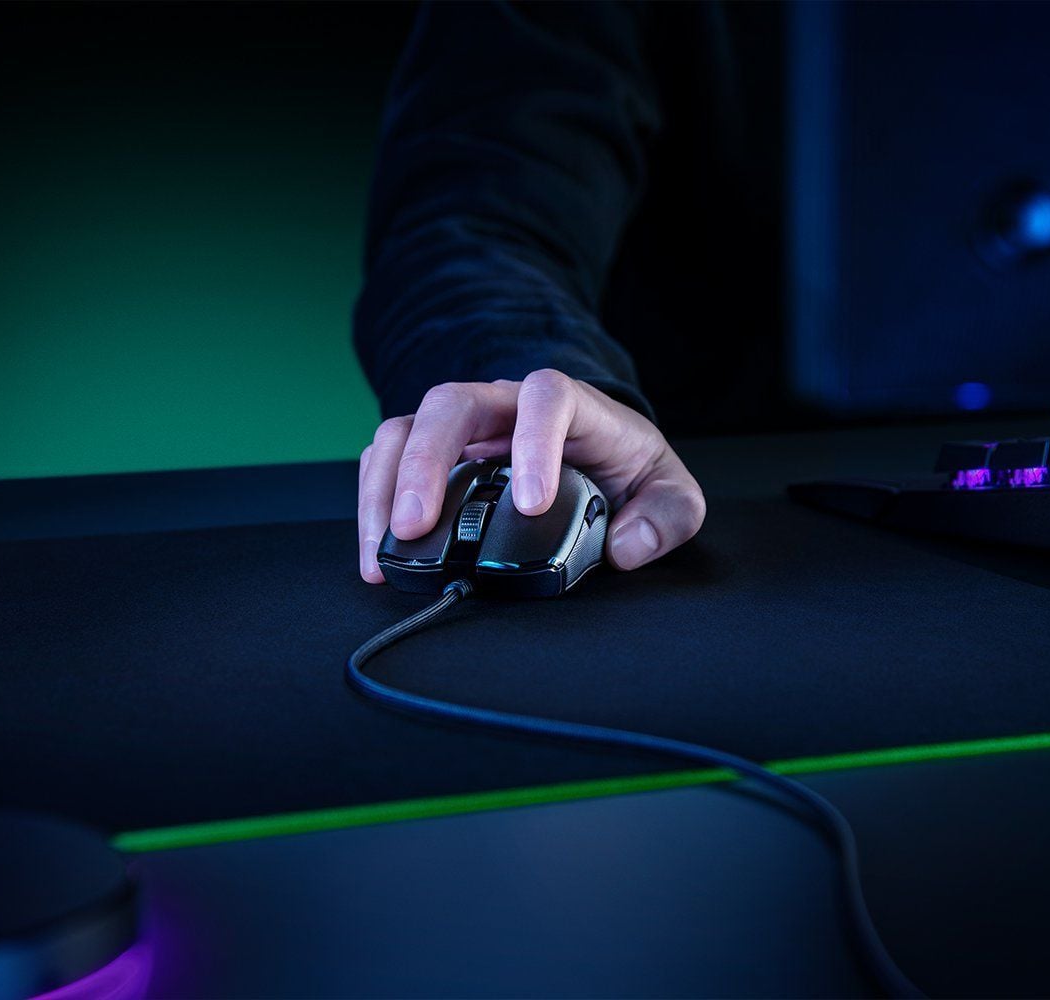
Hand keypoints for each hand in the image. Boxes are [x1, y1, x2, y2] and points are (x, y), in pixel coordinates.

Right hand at [357, 369, 705, 582]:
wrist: (606, 463)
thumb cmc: (632, 473)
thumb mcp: (673, 496)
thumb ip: (667, 518)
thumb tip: (627, 547)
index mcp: (572, 405)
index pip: (546, 396)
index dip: (534, 443)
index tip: (530, 504)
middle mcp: (508, 406)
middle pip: (453, 402)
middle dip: (428, 463)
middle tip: (418, 526)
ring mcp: (467, 428)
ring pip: (408, 429)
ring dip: (387, 485)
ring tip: (386, 547)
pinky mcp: (437, 456)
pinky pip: (390, 461)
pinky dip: (376, 503)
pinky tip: (378, 553)